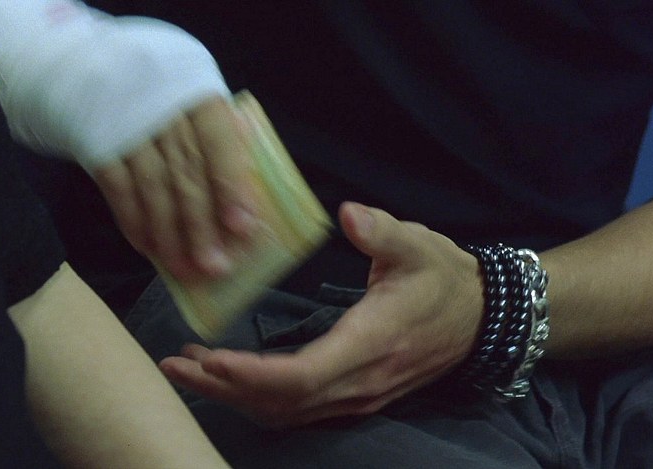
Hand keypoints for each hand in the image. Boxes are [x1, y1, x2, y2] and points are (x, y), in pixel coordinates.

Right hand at [93, 95, 259, 282]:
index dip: (231, 186)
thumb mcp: (193, 89)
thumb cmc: (157, 86)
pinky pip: (117, 190)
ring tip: (184, 269)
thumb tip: (248, 178)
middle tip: (215, 267)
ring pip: (152, 189)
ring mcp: (125, 126)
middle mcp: (160, 107)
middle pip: (186, 174)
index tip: (242, 228)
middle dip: (202, 226)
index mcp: (195, 91)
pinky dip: (133, 222)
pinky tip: (148, 249)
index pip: (219, 142)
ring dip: (169, 235)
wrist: (84, 64)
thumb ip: (221, 129)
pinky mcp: (96, 144)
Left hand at [159, 202, 485, 426]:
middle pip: (281, 402)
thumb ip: (382, 231)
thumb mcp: (418, 245)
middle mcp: (360, 381)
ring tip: (189, 369)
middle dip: (223, 387)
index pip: (303, 375)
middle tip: (174, 364)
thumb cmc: (443, 278)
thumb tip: (349, 213)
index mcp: (370, 341)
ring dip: (233, 396)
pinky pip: (297, 411)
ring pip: (285, 412)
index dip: (252, 373)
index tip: (209, 357)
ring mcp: (357, 396)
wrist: (479, 319)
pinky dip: (257, 399)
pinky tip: (229, 380)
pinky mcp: (354, 397)